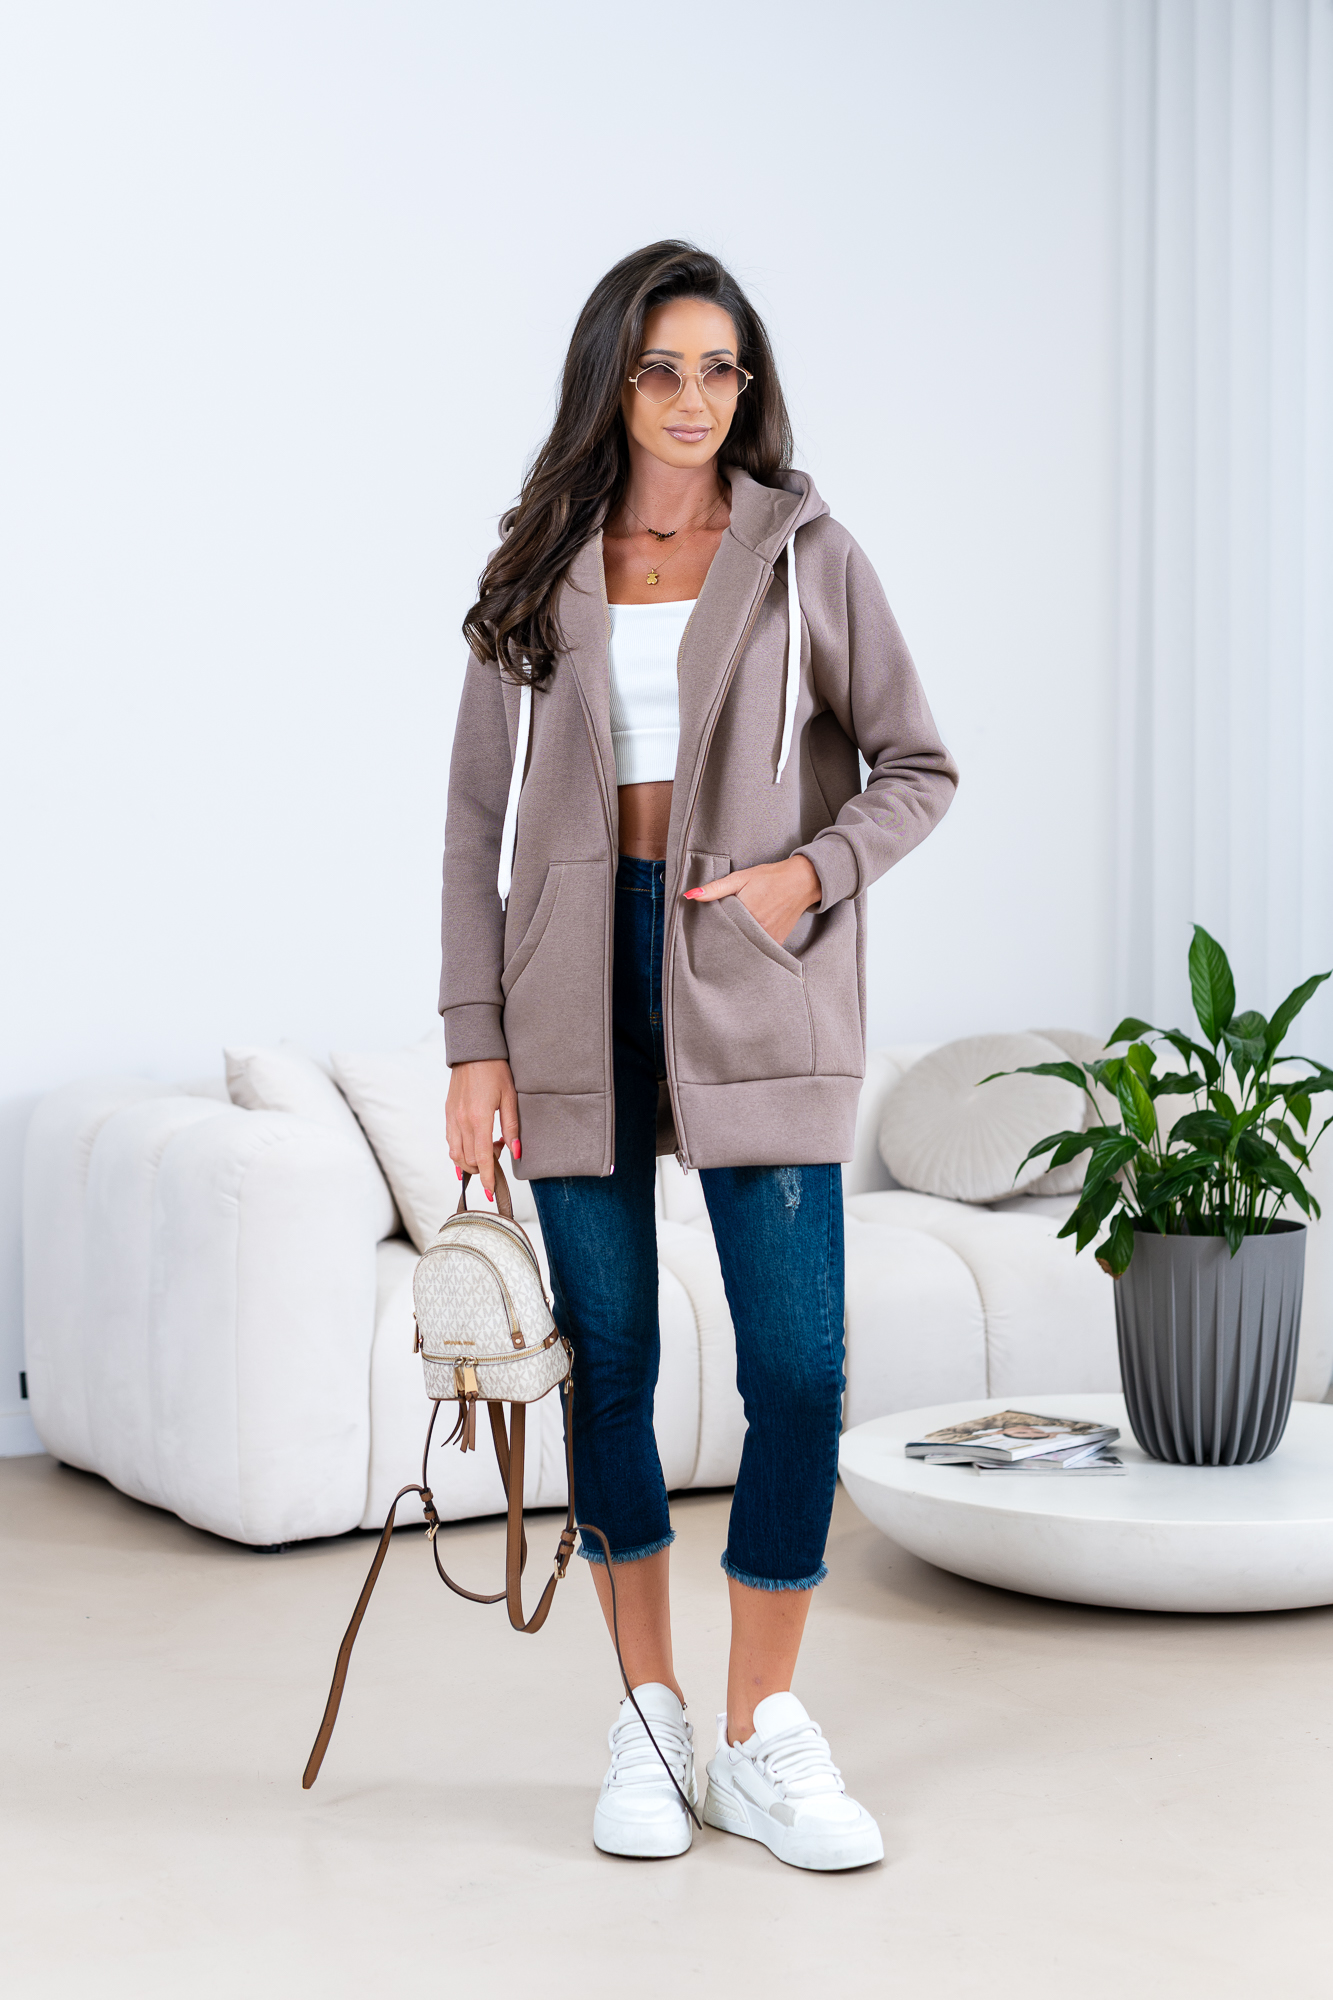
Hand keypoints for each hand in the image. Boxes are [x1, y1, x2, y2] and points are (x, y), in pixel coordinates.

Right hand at [446, 1058, 519, 1201]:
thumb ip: (513, 1127)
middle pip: (466, 1160)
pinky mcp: (448, 1112)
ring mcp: (451, 1117)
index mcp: (478, 1118)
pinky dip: (459, 1152)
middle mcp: (461, 1121)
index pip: (481, 1158)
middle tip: (498, 1156)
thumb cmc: (496, 1070)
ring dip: (470, 1162)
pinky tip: (471, 1150)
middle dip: (481, 1169)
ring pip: (455, 1153)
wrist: (474, 1050)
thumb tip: (516, 1152)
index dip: (487, 1178)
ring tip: (487, 1150)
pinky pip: (450, 1140)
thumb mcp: (511, 1098)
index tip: (492, 1192)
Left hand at [684, 855, 820, 945]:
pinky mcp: (778, 943)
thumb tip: (690, 896)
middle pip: (732, 940)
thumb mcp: (741, 878)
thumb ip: (716, 888)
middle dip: (723, 939)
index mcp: (745, 913)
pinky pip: (760, 950)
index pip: (720, 928)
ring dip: (737, 944)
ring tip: (731, 938)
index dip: (711, 930)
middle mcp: (758, 929)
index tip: (704, 932)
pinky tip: (746, 941)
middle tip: (713, 940)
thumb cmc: (769, 877)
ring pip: (745, 947)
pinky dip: (752, 946)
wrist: (802, 881)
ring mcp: (769, 938)